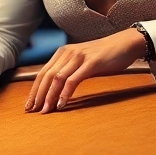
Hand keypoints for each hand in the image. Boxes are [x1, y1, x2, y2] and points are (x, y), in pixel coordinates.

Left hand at [26, 29, 144, 112]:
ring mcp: (78, 57)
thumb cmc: (104, 56)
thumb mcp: (82, 62)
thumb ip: (69, 71)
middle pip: (46, 77)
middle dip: (38, 95)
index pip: (42, 74)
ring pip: (56, 79)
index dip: (34, 90)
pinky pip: (73, 80)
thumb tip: (56, 89)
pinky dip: (65, 94)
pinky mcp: (90, 63)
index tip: (29, 105)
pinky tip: (61, 104)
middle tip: (33, 111)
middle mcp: (67, 53)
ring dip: (49, 97)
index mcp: (62, 53)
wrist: (126, 43)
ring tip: (45, 110)